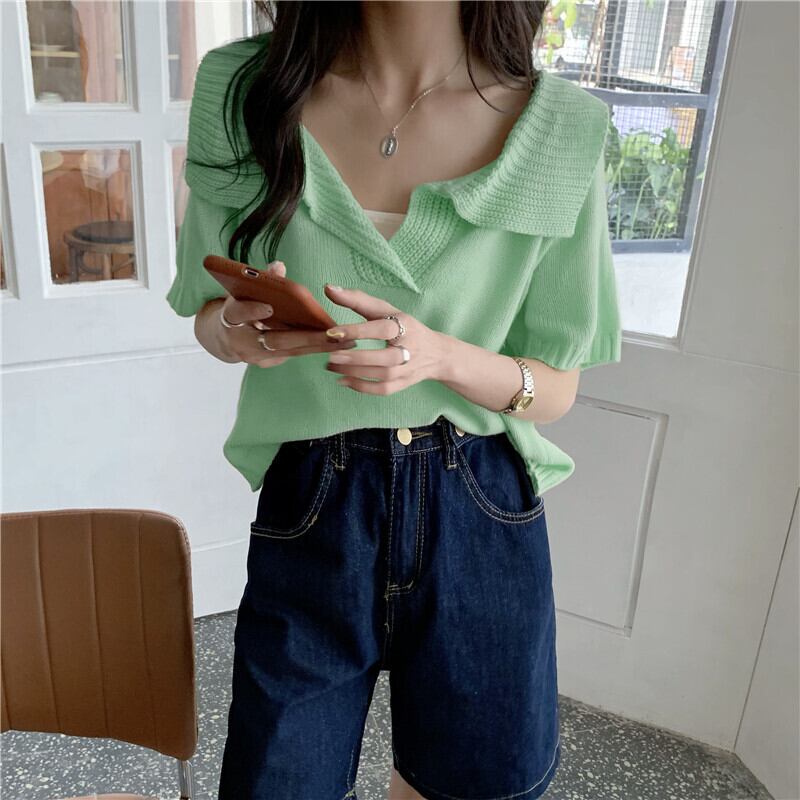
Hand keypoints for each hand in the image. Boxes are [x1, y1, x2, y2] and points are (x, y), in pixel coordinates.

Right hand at [217, 261, 354, 367]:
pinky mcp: (267, 362)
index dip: (253, 310)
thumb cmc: (240, 306)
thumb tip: (279, 266)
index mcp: (229, 317)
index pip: (238, 313)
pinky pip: (293, 355)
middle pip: (275, 339)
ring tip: (344, 339)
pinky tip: (337, 344)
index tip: (269, 306)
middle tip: (330, 332)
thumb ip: (262, 280)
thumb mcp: (244, 290)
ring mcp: (254, 356)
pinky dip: (315, 349)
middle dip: (305, 336)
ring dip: (318, 345)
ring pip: (289, 350)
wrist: (227, 336)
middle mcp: (240, 341)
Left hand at [321, 284, 452, 394]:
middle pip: (384, 357)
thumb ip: (357, 299)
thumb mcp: (386, 310)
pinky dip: (362, 387)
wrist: (436, 353)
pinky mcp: (404, 383)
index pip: (382, 329)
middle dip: (356, 358)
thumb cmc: (405, 326)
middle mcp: (409, 348)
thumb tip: (328, 288)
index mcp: (405, 325)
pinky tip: (343, 380)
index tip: (333, 332)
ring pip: (382, 375)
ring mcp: (408, 368)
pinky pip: (383, 390)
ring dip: (354, 372)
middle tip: (331, 356)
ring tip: (331, 366)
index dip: (358, 331)